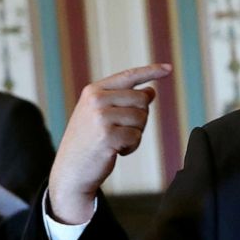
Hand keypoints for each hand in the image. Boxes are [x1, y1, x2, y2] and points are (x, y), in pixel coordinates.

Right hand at [49, 63, 171, 223]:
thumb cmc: (89, 142)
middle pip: (141, 99)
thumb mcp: (100, 115)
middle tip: (121, 131)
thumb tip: (151, 91)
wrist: (71, 170)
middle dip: (140, 117)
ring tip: (116, 141)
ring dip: (135, 134)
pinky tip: (115, 151)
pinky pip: (136, 137)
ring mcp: (101, 117)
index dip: (151, 71)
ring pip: (141, 118)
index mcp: (93, 91)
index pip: (128, 76)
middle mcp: (96, 100)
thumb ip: (123, 101)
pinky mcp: (107, 136)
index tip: (169, 68)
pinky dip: (131, 147)